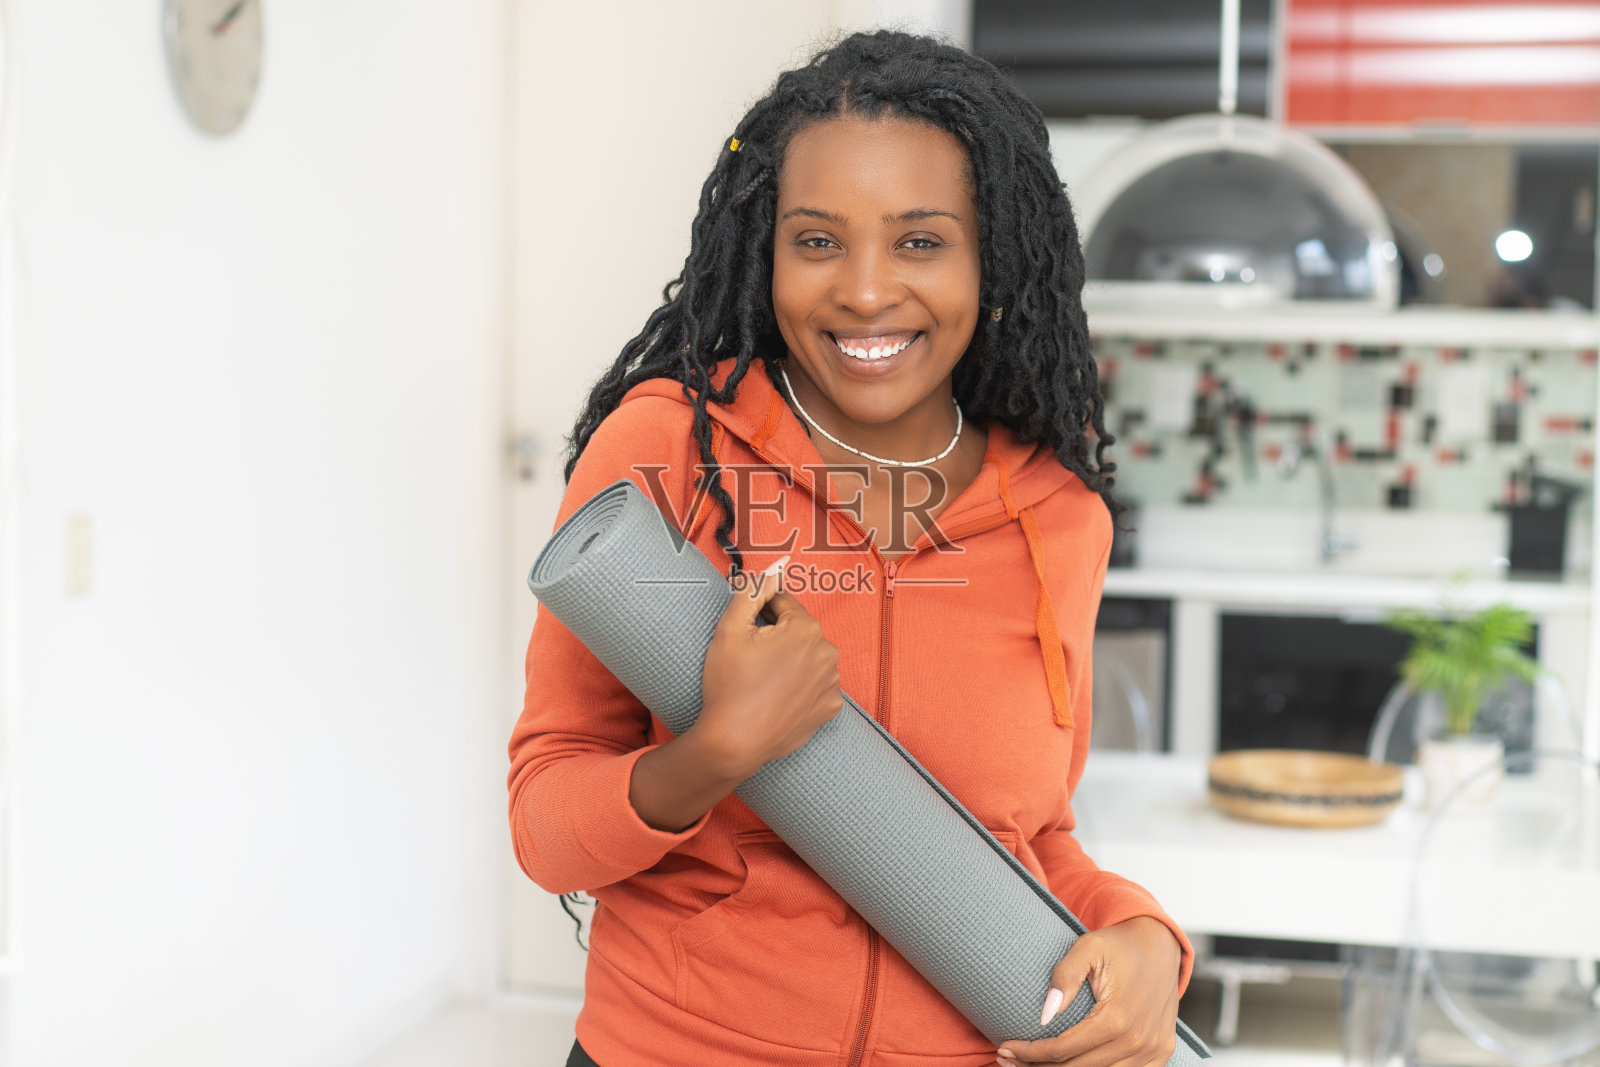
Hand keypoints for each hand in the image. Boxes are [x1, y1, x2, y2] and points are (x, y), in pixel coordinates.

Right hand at [692, 562, 842, 779]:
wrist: (735, 742)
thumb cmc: (729, 686)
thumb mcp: (730, 629)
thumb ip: (753, 590)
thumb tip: (773, 570)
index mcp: (805, 628)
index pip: (782, 603)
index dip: (759, 615)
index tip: (745, 634)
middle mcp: (827, 653)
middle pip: (797, 631)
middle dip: (776, 639)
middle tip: (750, 662)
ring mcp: (831, 683)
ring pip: (807, 658)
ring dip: (790, 662)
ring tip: (763, 682)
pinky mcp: (830, 708)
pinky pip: (815, 686)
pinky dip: (799, 687)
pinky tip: (777, 697)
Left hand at [996, 917, 1181, 1066]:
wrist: (1161, 944)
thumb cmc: (1119, 945)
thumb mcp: (1088, 947)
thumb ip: (1065, 976)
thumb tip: (1045, 1015)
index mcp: (1117, 1018)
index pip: (1063, 1050)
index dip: (1029, 1053)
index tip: (1005, 1048)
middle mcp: (1137, 1041)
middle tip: (1008, 1059)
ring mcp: (1152, 1051)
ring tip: (1032, 1065)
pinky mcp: (1160, 1053)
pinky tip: (1070, 1065)